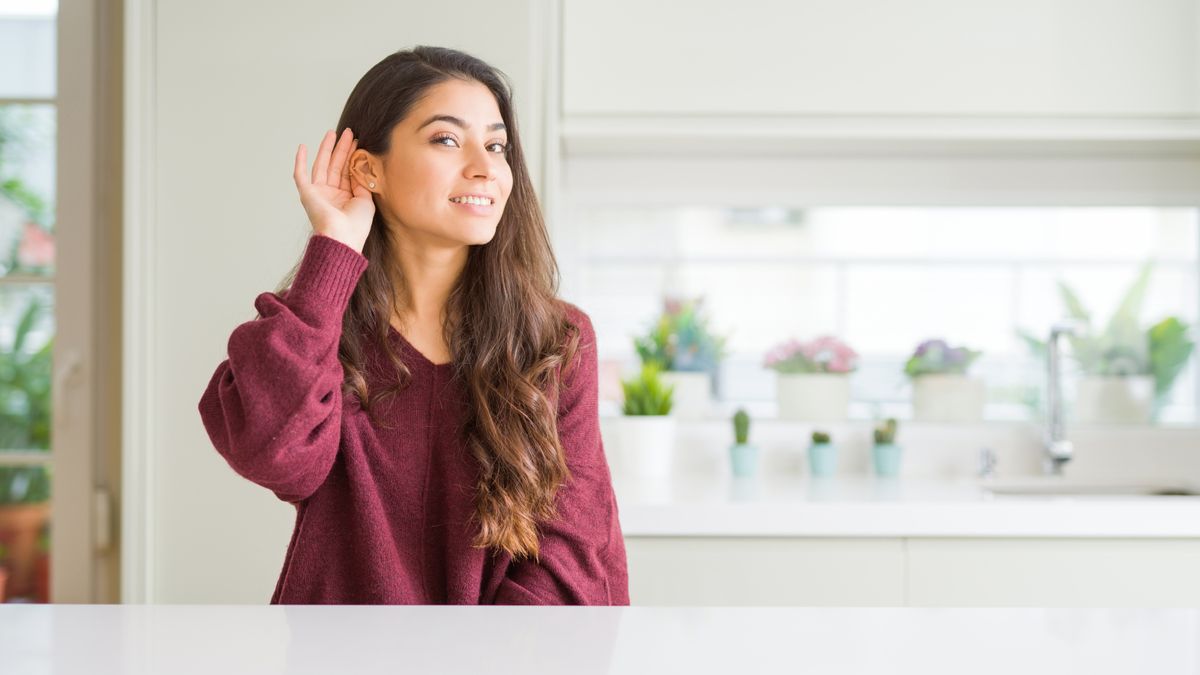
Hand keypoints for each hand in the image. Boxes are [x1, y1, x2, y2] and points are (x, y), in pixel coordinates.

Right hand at [293, 128, 375, 253]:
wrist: (342, 237)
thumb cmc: (357, 225)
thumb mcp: (366, 200)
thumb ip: (363, 183)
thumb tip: (362, 166)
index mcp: (345, 198)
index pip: (348, 172)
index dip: (353, 156)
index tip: (359, 141)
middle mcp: (331, 194)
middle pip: (336, 165)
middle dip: (342, 148)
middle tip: (348, 131)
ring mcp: (318, 193)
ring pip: (322, 165)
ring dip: (326, 149)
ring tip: (333, 133)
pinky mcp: (307, 193)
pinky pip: (301, 175)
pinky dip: (300, 161)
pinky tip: (303, 147)